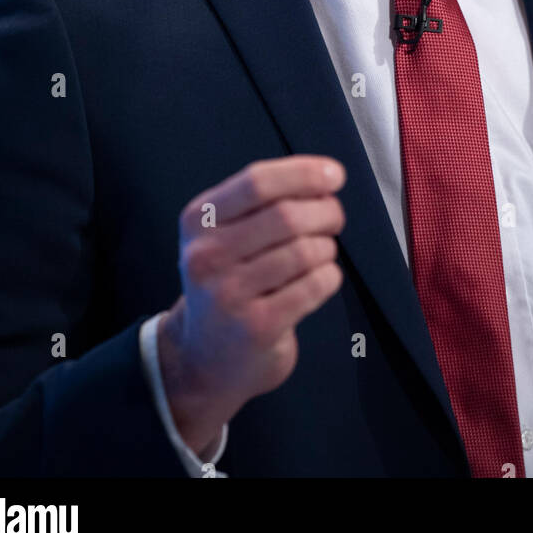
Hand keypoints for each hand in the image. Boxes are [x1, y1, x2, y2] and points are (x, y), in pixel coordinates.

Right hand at [157, 155, 345, 455]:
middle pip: (286, 216)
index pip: (257, 182)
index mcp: (198, 220)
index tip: (334, 175)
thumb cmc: (227, 282)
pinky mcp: (256, 328)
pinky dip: (329, 276)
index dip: (303, 173)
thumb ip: (262, 202)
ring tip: (322, 253)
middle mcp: (206, 256)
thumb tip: (324, 178)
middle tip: (335, 217)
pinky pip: (313, 286)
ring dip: (327, 247)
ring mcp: (229, 294)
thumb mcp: (222, 234)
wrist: (203, 358)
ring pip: (304, 251)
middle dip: (325, 211)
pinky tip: (321, 279)